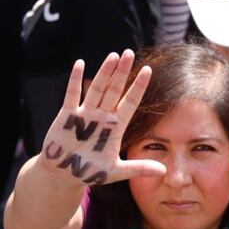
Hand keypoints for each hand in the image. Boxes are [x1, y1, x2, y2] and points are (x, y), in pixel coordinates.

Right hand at [37, 50, 165, 185]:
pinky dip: (75, 80)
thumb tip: (164, 170)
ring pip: (96, 89)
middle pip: (114, 90)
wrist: (64, 175)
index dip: (138, 87)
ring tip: (113, 56)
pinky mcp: (66, 116)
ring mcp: (84, 114)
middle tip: (130, 53)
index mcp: (115, 127)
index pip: (130, 102)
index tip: (148, 71)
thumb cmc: (91, 171)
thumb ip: (139, 168)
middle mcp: (102, 117)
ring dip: (104, 73)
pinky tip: (80, 64)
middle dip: (122, 72)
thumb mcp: (117, 171)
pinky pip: (72, 95)